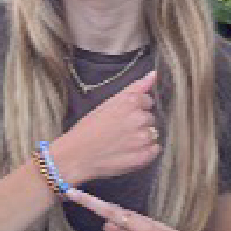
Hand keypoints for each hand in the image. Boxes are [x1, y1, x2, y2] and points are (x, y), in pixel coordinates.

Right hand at [51, 70, 160, 187]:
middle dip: (139, 122)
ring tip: (124, 142)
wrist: (76, 156)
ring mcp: (143, 139)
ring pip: (153, 134)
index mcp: (131, 102)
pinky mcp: (144, 157)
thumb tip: (154, 74)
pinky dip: (146, 151)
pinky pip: (155, 150)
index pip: (147, 101)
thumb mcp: (108, 103)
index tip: (123, 115)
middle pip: (151, 118)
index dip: (136, 108)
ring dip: (143, 137)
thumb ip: (134, 88)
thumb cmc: (88, 128)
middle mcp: (140, 119)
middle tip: (121, 130)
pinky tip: (130, 151)